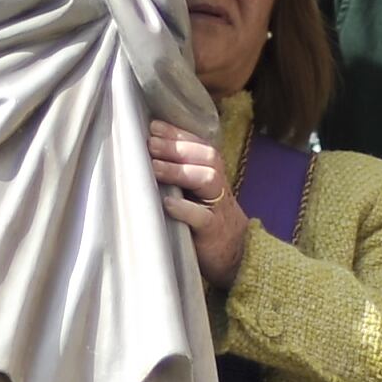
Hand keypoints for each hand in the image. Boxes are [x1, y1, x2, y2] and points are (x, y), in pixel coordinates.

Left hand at [147, 117, 249, 290]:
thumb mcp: (197, 193)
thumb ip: (181, 173)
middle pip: (205, 157)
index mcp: (214, 173)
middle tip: (149, 145)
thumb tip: (146, 151)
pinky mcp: (213, 232)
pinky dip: (185, 209)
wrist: (236, 254)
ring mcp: (218, 208)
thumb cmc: (206, 218)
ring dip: (179, 171)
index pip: (200, 145)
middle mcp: (219, 186)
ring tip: (154, 168)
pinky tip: (167, 203)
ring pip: (207, 179)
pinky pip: (203, 218)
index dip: (177, 134)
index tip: (153, 127)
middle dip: (176, 147)